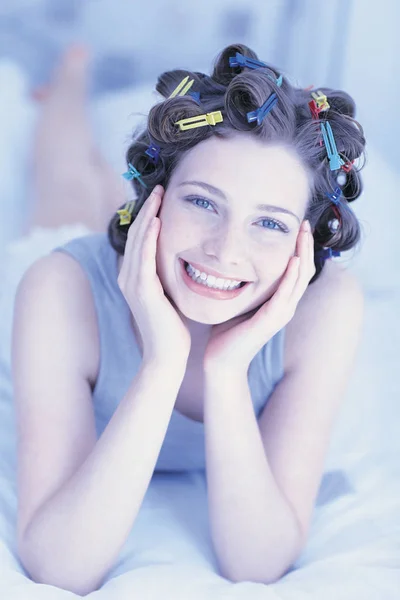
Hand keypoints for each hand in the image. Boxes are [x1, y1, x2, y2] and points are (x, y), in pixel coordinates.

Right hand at [118, 185, 190, 365]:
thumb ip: (169, 276)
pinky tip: (156, 220)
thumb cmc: (173, 328)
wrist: (167, 356)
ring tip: (158, 193)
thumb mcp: (170, 295)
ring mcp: (132, 283)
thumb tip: (184, 259)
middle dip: (147, 208)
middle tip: (160, 186)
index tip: (162, 196)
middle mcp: (128, 277)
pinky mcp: (141, 290)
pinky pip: (143, 257)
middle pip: (135, 233)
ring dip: (147, 215)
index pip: (140, 238)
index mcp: (134, 277)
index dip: (149, 215)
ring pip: (137, 240)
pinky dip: (148, 237)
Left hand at [203, 220, 315, 372]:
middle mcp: (286, 305)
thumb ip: (242, 282)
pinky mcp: (271, 320)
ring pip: (301, 278)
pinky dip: (291, 276)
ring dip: (303, 254)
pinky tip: (293, 259)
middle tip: (304, 222)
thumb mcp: (237, 300)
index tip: (296, 225)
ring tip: (303, 233)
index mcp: (279, 300)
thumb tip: (232, 261)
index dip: (300, 247)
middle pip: (305, 269)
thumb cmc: (226, 331)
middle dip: (306, 244)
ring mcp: (281, 313)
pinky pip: (286, 294)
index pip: (297, 269)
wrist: (220, 360)